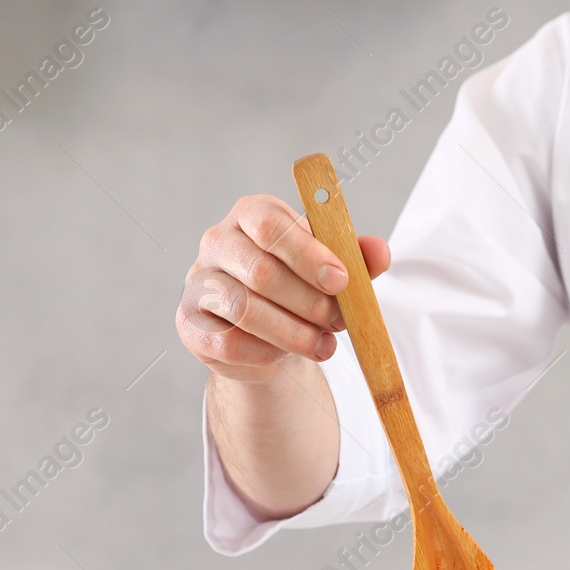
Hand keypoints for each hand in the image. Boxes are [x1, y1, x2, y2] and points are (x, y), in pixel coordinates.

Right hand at [177, 194, 389, 382]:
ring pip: (244, 309)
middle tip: (339, 322)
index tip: (342, 281)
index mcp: (251, 213)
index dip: (308, 254)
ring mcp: (197, 282)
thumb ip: (356, 258)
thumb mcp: (331, 268)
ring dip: (292, 332)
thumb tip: (380, 252)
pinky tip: (284, 356)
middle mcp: (217, 241)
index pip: (270, 225)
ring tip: (322, 345)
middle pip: (260, 270)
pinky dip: (264, 353)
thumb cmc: (300, 288)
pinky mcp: (189, 323)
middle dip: (308, 302)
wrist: (266, 333)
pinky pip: (227, 342)